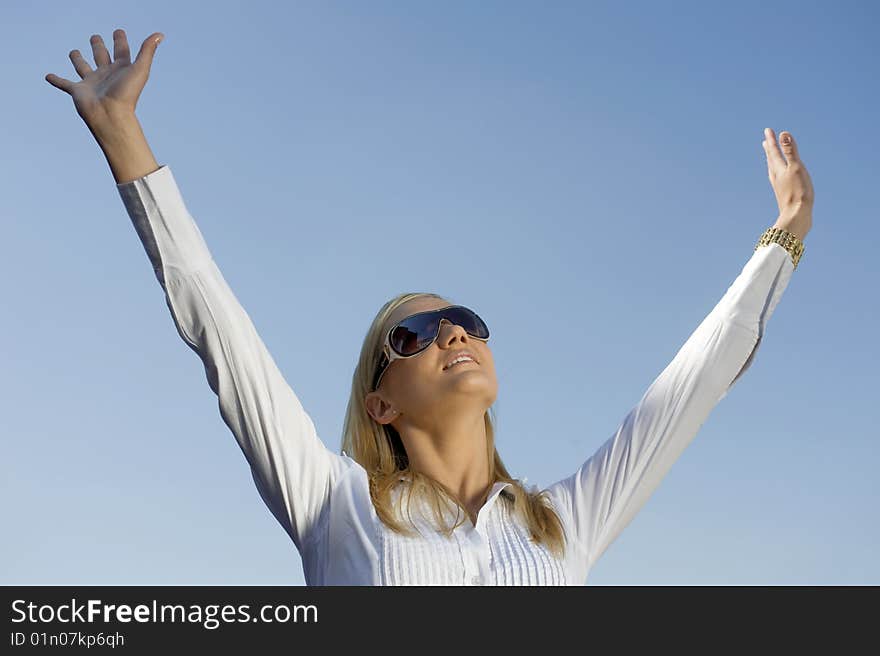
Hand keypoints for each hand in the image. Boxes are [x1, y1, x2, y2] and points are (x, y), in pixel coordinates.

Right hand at [45, 29, 163, 131]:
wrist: (111, 116)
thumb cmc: (127, 94)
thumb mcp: (140, 69)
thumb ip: (147, 51)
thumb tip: (160, 34)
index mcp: (121, 69)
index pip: (121, 50)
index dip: (120, 40)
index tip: (118, 31)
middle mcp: (106, 74)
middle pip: (102, 56)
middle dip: (99, 46)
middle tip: (96, 37)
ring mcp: (92, 82)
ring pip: (83, 67)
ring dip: (78, 59)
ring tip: (74, 52)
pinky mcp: (78, 91)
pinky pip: (64, 84)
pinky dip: (56, 80)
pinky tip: (48, 76)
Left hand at [762, 128, 813, 240]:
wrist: (796, 217)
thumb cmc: (798, 192)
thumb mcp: (795, 168)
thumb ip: (790, 151)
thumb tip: (782, 134)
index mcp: (779, 169)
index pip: (774, 151)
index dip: (772, 140)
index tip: (767, 130)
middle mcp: (776, 177)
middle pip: (771, 160)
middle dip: (769, 149)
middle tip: (765, 141)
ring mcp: (779, 186)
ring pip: (773, 170)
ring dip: (772, 161)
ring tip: (770, 157)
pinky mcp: (784, 194)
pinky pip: (779, 179)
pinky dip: (778, 173)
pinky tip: (781, 178)